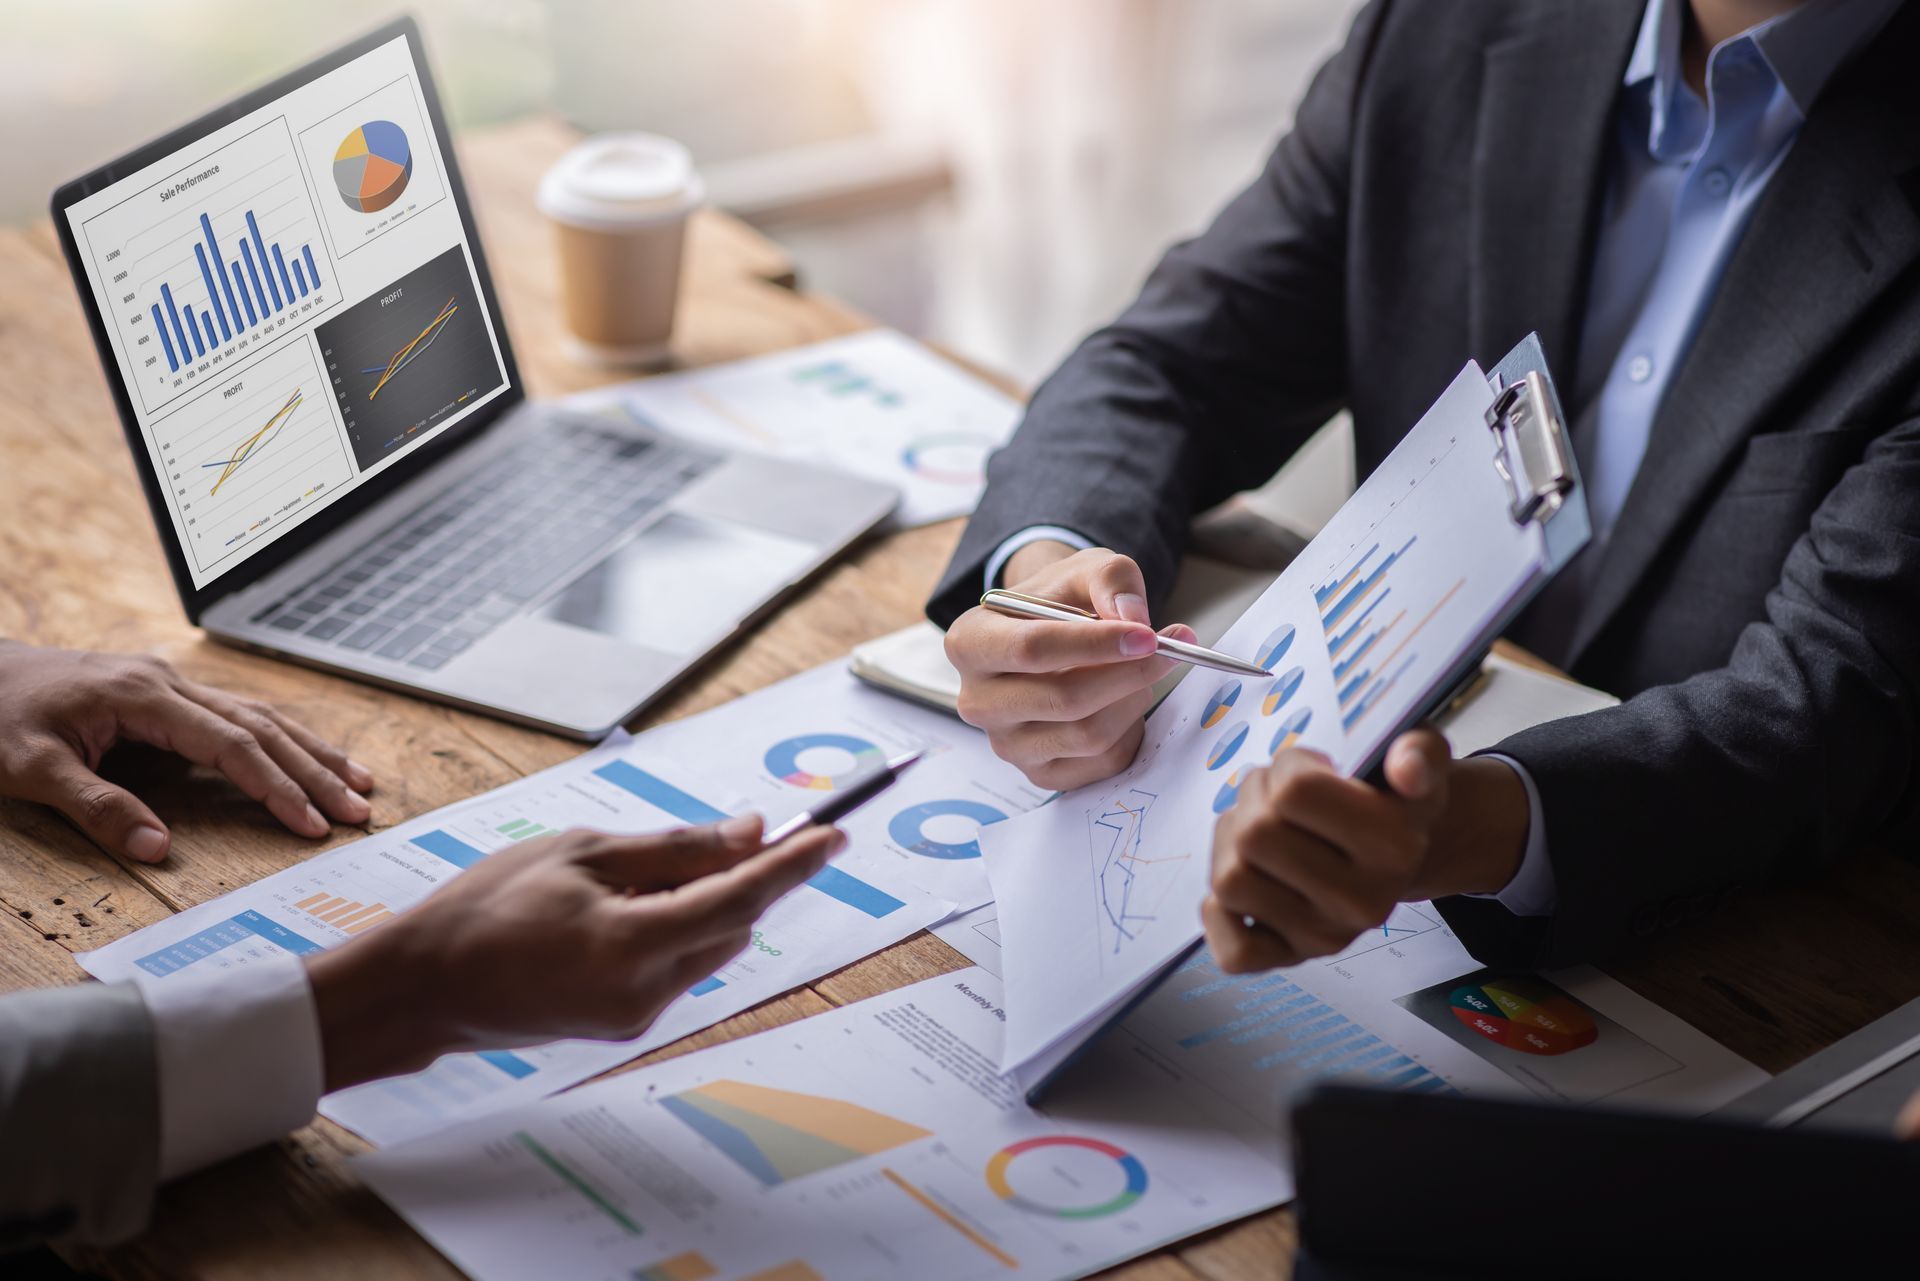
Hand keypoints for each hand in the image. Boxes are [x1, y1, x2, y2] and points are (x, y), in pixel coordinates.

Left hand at [0, 641, 372, 862]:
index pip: (231, 745)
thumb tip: (157, 848)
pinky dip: (282, 739)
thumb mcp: (30, 768)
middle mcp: (168, 681)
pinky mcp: (167, 692)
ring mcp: (171, 682)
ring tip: (360, 781)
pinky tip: (308, 756)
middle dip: (316, 771)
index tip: (312, 824)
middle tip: (360, 809)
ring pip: (261, 716)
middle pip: (262, 727)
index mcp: (142, 695)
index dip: (277, 787)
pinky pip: (239, 715)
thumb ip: (96, 806)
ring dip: (312, 752)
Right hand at [307, 817, 842, 1090]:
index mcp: (630, 944)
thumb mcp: (583, 852)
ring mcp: (635, 1016)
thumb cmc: (488, 905)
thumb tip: (752, 833)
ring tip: (625, 878)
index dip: (792, 865)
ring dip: (697, 905)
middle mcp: (643, 992)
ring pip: (707, 945)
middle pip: (731, 924)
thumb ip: (677, 848)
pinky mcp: (623, 1026)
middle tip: (708, 838)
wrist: (423, 985)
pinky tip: (612, 911)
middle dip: (734, 879)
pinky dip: (668, 931)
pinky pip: (674, 967)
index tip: (833, 834)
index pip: (740, 900)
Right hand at [946, 543, 1195, 789]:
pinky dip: (1129, 730)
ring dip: (1131, 699)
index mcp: (970, 643)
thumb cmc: (1061, 602)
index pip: (1032, 648)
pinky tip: (1124, 702)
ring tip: (1137, 671)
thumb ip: (1111, 579)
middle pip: (1063, 699)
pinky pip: (1102, 762)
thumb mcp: (1084, 569)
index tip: (1147, 636)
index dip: (1095, 644)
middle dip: (1127, 674)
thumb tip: (1133, 618)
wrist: (1050, 637)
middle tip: (1167, 650)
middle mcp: (977, 701)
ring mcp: (1006, 744)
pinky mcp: (1040, 774)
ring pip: (1088, 734)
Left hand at [1202, 730, 1529, 971]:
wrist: (1396, 856)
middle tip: (1277, 798)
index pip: (1296, 790)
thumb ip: (1421, 751)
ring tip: (1260, 832)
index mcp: (1394, 847)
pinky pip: (1232, 952)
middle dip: (1254, 799)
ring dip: (1229, 844)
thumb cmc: (1391, 800)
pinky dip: (1219, 913)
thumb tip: (1405, 767)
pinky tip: (1247, 878)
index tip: (1310, 770)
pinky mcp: (1291, 957)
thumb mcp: (1421, 759)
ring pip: (1230, 881)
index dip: (1289, 766)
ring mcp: (1325, 936)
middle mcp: (1362, 902)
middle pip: (1254, 834)